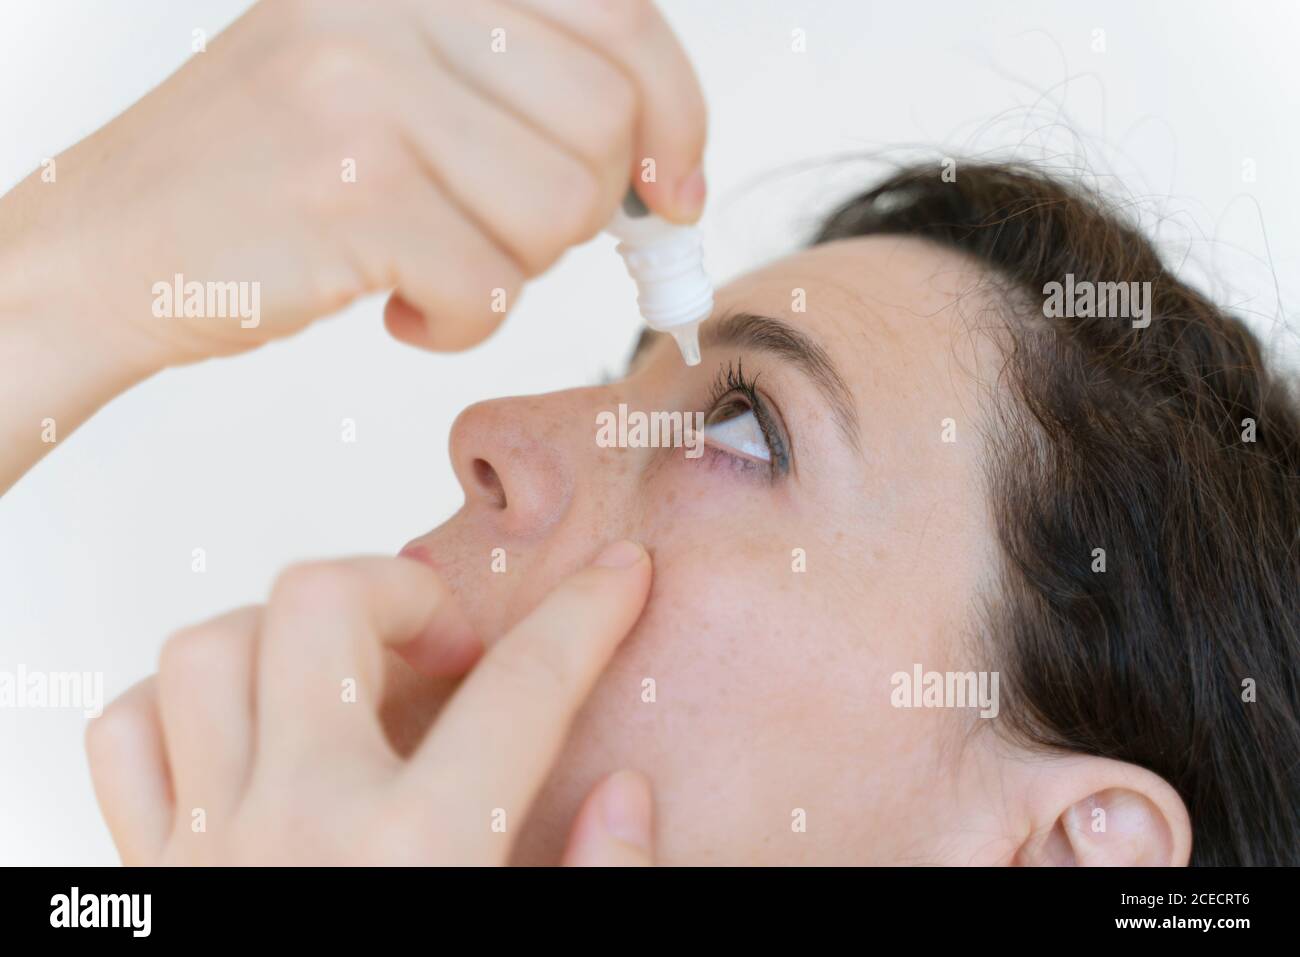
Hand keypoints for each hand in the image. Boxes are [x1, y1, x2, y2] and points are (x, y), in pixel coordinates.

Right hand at [0, 0, 706, 367]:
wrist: (111, 245)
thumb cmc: (268, 175)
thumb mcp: (390, 79)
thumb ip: (519, 88)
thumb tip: (666, 169)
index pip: (620, 12)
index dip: (675, 111)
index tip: (671, 186)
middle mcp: (392, 4)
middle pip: (605, 120)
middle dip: (585, 210)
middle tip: (507, 236)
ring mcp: (365, 90)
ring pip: (560, 207)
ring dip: (516, 268)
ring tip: (438, 264)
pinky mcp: (349, 192)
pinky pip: (490, 286)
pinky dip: (461, 324)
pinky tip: (399, 310)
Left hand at [85, 540, 655, 864]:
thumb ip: (600, 889)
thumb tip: (626, 792)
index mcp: (419, 859)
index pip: (525, 688)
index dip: (588, 615)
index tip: (619, 578)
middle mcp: (300, 830)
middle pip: (323, 607)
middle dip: (403, 589)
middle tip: (450, 642)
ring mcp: (206, 849)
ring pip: (208, 650)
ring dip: (286, 634)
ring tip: (352, 673)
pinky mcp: (146, 879)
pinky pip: (131, 736)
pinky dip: (186, 704)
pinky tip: (254, 732)